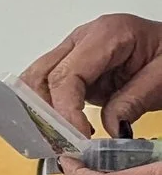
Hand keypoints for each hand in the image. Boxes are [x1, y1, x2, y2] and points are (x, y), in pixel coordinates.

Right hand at [23, 14, 161, 137]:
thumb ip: (133, 102)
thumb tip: (109, 128)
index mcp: (106, 34)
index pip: (66, 75)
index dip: (65, 110)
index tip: (76, 136)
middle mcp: (83, 39)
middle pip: (40, 74)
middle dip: (43, 111)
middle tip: (61, 140)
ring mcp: (76, 52)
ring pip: (39, 82)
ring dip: (45, 111)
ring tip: (64, 137)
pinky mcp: (77, 68)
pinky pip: (53, 89)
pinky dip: (54, 111)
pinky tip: (68, 129)